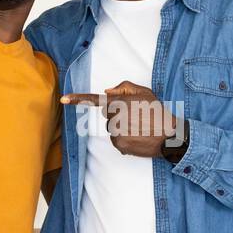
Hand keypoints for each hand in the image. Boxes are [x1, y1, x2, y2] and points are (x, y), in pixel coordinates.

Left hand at [61, 80, 180, 158]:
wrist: (169, 135)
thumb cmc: (157, 112)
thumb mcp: (144, 92)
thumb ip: (123, 88)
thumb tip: (107, 92)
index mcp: (120, 102)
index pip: (95, 100)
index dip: (77, 99)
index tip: (63, 99)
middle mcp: (115, 117)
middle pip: (108, 114)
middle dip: (118, 114)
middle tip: (137, 116)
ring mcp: (116, 132)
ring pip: (112, 128)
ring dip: (122, 127)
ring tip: (139, 127)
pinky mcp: (119, 144)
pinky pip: (116, 140)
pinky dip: (124, 139)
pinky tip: (137, 137)